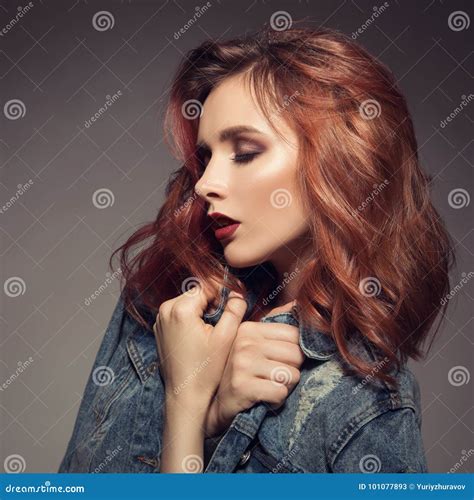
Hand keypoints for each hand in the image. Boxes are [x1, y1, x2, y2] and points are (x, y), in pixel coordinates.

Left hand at [153, 281, 246, 416]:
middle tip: (224, 321)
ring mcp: (160, 319)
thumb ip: (235, 310)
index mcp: (181, 309)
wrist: (185, 396)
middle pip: (197, 292)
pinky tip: (200, 336)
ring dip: (202, 309)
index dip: (224, 291)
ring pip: (188, 301)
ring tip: (213, 330)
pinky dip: (192, 318)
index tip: (234, 303)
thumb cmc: (206, 371)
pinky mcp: (160, 328)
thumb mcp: (226, 338)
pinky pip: (179, 313)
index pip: (207, 284)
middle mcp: (165, 309)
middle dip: (213, 301)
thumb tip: (238, 294)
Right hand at [205, 303, 304, 436]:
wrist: (213, 405)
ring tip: (268, 386)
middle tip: (273, 376)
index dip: (294, 352)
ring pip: (291, 375)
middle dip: (292, 370)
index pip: (294, 334)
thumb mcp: (251, 344)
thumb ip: (274, 326)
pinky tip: (264, 398)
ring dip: (285, 387)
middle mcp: (245, 342)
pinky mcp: (242, 386)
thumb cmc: (238, 373)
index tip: (278, 360)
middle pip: (296, 355)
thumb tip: (297, 303)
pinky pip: (280, 393)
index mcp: (249, 328)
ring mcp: (242, 363)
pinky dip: (277, 401)